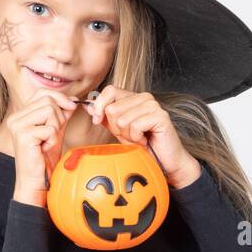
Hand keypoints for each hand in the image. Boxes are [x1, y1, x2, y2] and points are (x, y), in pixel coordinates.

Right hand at [6, 87, 78, 206]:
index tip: (72, 106)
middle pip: (48, 100)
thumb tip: (73, 99)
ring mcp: (17, 126)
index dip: (60, 97)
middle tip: (55, 133)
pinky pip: (50, 128)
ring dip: (56, 128)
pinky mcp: (23, 135)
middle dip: (59, 116)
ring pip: (49, 111)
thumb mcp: (56, 130)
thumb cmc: (44, 157)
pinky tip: (45, 148)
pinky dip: (53, 139)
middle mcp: (15, 118)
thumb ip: (61, 114)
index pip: (42, 93)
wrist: (37, 179)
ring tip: (48, 141)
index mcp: (21, 115)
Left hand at [85, 85, 200, 186]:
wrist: (163, 160)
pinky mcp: (160, 116)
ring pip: (122, 119)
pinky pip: (134, 126)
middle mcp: (144, 97)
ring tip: (138, 138)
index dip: (99, 106)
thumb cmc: (142, 144)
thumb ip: (104, 116)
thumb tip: (88, 105)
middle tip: (130, 135)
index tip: (96, 120)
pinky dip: (136, 138)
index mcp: (134, 96)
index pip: (109, 90)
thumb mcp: (118, 128)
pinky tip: (145, 141)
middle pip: (112, 108)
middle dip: (116, 128)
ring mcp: (153, 106)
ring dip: (127, 135)